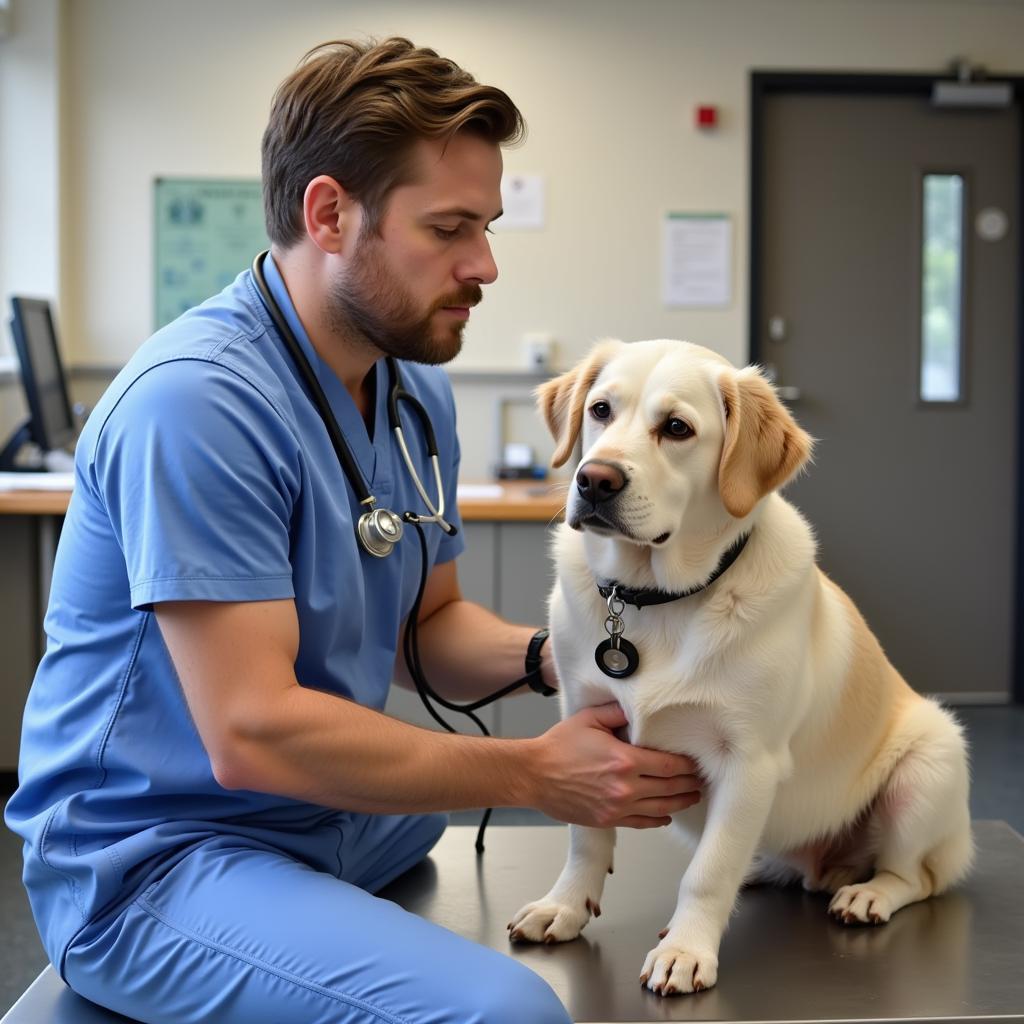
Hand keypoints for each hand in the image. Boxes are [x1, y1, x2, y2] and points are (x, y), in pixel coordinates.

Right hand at [527, 702, 700, 828]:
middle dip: (690, 783)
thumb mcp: (589, 719)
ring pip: (661, 808)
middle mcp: (626, 787)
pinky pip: (642, 823)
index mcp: (625, 760)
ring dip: (680, 802)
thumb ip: (617, 713)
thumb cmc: (558, 747)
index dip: (687, 764)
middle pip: (671, 787)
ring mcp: (618, 807)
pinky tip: (666, 814)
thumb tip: (637, 709)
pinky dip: (658, 819)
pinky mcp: (608, 820)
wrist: (534, 775)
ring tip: (692, 797)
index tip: (695, 761)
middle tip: (700, 779)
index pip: (670, 764)